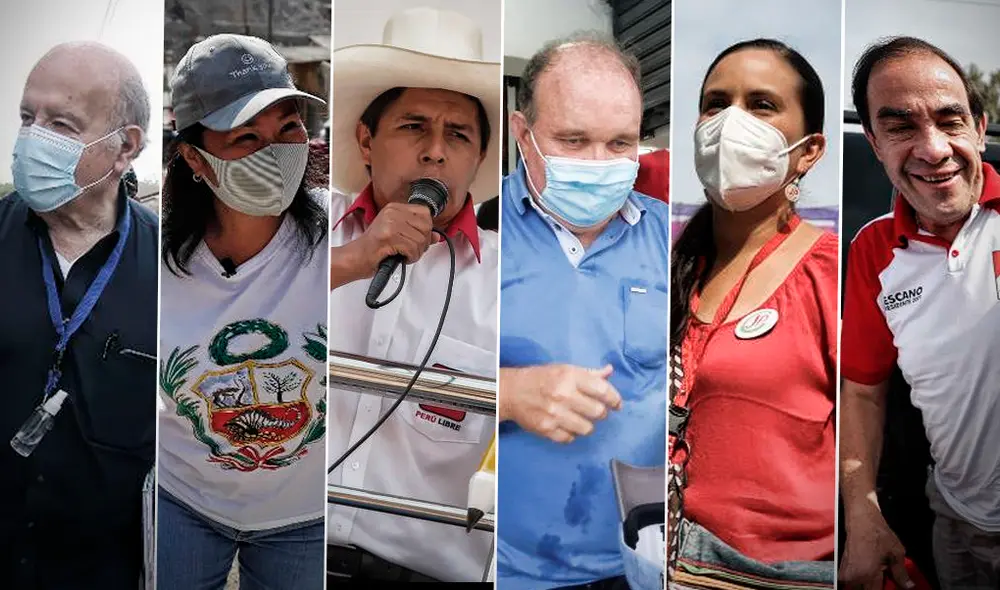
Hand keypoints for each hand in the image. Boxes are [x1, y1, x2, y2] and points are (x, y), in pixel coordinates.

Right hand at [359, 202, 434, 269]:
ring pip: (420, 239)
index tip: (419, 239)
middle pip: (425, 226)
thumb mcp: (398, 235)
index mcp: (394, 208)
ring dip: (417, 252)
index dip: (427, 229)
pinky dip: (411, 257)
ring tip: (405, 255)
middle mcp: (392, 212)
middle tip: (413, 250)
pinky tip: (402, 258)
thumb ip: (417, 233)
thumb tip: (437, 236)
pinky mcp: (388, 237)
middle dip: (424, 243)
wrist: (356, 258)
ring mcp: (389, 223)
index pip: (425, 212)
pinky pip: (412, 248)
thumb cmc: (375, 248)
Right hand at [500, 364, 622, 442]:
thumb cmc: (541, 378)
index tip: (617, 404)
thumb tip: (610, 371)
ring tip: (580, 419)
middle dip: (601, 413)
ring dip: (587, 425)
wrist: (511, 391)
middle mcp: (563, 395)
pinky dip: (571, 434)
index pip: (602, 390)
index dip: (614, 399)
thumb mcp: (565, 369)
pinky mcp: (546, 429)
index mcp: (570, 377)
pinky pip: (570, 438)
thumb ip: (589, 373)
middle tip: (596, 411)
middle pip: (598, 413)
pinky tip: (566, 425)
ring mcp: (554, 414)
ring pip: (587, 429)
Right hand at [839, 510, 912, 589]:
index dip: (883, 589)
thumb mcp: (896, 553)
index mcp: (867, 574)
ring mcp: (845, 572)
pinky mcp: (841, 567)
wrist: (860, 518)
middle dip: (874, 586)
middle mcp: (853, 576)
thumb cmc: (879, 533)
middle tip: (883, 578)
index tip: (888, 585)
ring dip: (867, 584)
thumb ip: (901, 573)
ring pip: (857, 587)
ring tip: (876, 573)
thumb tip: (908, 586)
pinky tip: (869, 569)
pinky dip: (860, 578)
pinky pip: (851, 580)